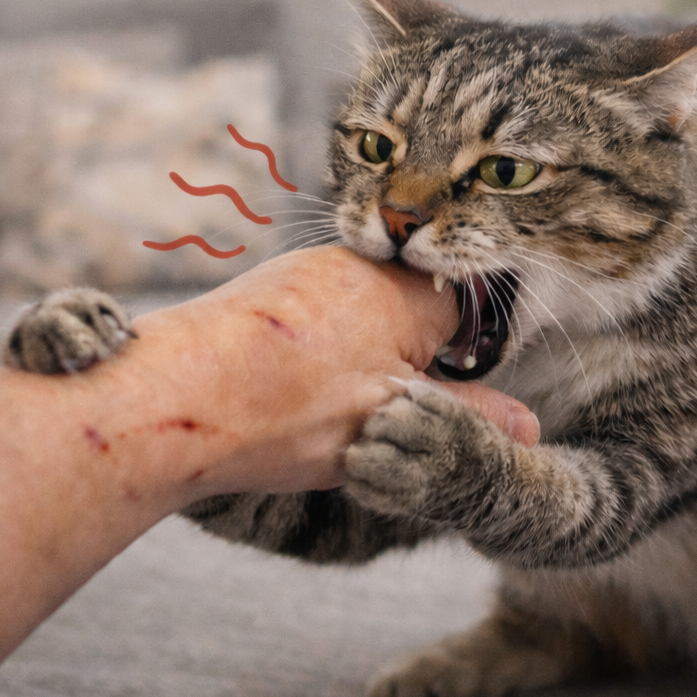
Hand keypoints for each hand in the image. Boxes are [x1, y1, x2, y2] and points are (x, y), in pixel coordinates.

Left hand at [115, 246, 538, 501]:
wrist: (167, 399)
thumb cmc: (287, 410)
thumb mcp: (394, 426)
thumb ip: (469, 422)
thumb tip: (529, 432)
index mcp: (405, 290)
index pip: (469, 311)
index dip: (466, 364)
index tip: (446, 403)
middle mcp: (356, 265)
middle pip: (410, 313)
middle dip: (405, 367)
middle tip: (380, 423)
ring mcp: (302, 274)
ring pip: (357, 322)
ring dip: (355, 367)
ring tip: (323, 418)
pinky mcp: (260, 293)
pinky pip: (310, 326)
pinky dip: (311, 363)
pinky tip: (286, 403)